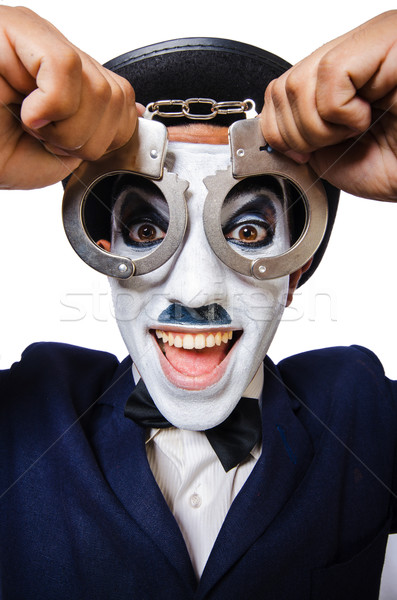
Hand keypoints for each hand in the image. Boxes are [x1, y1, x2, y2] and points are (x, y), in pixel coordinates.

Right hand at [0, 6, 137, 188]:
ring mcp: (38, 39)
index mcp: (65, 84)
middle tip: (48, 138)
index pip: (124, 101)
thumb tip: (132, 118)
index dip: (108, 135)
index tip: (71, 148)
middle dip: (87, 138)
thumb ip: (96, 138)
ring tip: (32, 125)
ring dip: (66, 127)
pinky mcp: (18, 28)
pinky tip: (26, 111)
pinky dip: (49, 107)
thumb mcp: (54, 159)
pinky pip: (66, 70)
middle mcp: (55, 56)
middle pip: (118, 97)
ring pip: (99, 88)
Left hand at [260, 11, 396, 200]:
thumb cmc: (395, 166)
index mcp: (341, 78)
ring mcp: (371, 43)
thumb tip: (268, 134)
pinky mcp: (387, 40)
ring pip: (299, 82)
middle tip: (337, 142)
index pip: (279, 89)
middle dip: (299, 134)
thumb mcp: (330, 156)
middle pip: (283, 86)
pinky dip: (341, 112)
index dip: (280, 130)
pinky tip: (366, 115)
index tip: (306, 152)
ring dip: (322, 126)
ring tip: (356, 129)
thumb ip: (297, 137)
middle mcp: (355, 54)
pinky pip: (330, 75)